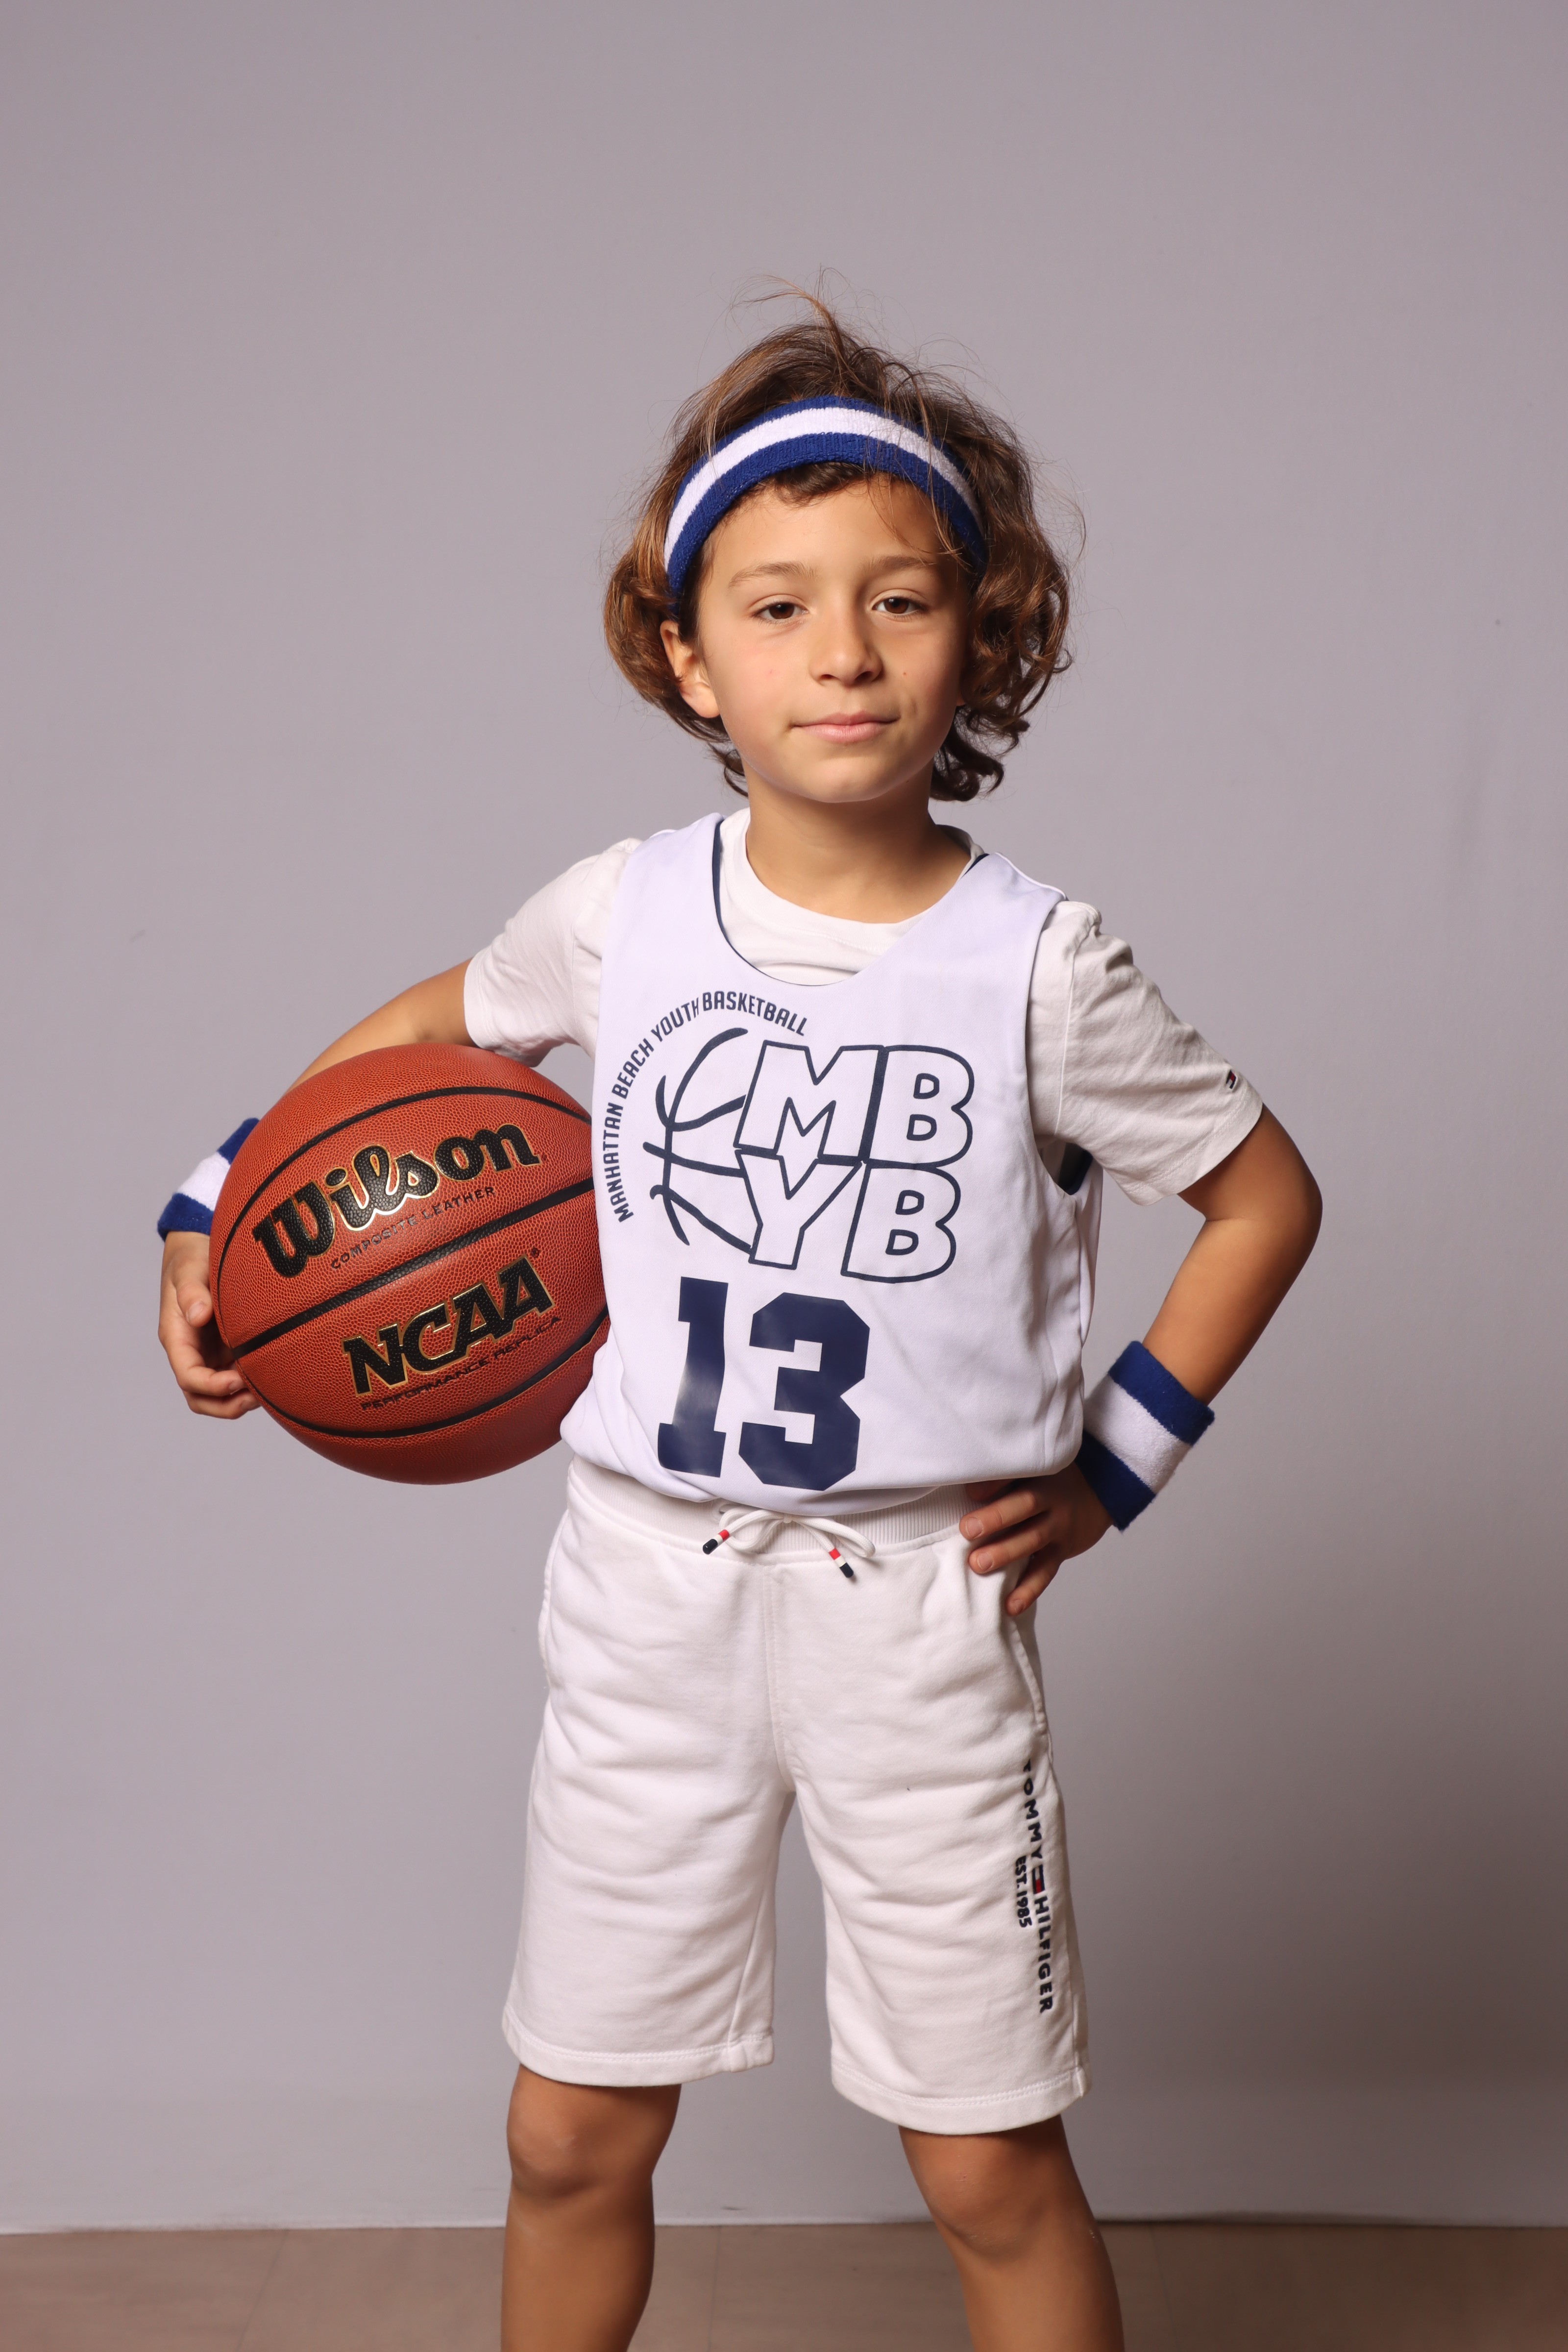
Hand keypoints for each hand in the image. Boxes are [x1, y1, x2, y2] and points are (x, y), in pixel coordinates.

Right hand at [158, 1233, 258, 1417]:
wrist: (202, 1251)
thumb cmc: (192, 1259)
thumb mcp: (189, 1269)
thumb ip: (192, 1292)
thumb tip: (198, 1316)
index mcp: (177, 1338)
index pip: (188, 1376)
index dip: (211, 1385)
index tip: (237, 1380)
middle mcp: (192, 1352)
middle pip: (200, 1397)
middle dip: (225, 1405)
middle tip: (256, 1398)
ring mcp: (210, 1354)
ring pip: (219, 1395)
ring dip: (240, 1400)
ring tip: (269, 1393)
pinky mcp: (228, 1351)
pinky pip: (237, 1378)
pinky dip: (252, 1385)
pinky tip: (273, 1377)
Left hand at [961, 1465, 1111, 1615]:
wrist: (1101, 1491)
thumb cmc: (1053, 1479)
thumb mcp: (1036, 1468)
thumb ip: (1006, 1475)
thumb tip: (967, 1486)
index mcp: (1041, 1474)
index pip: (1019, 1473)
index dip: (995, 1482)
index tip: (970, 1492)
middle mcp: (1052, 1499)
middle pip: (1025, 1506)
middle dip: (995, 1519)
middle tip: (968, 1530)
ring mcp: (1059, 1527)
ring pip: (1033, 1540)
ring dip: (1005, 1553)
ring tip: (978, 1565)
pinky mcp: (1061, 1551)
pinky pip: (1044, 1572)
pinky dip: (1028, 1590)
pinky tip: (1010, 1605)